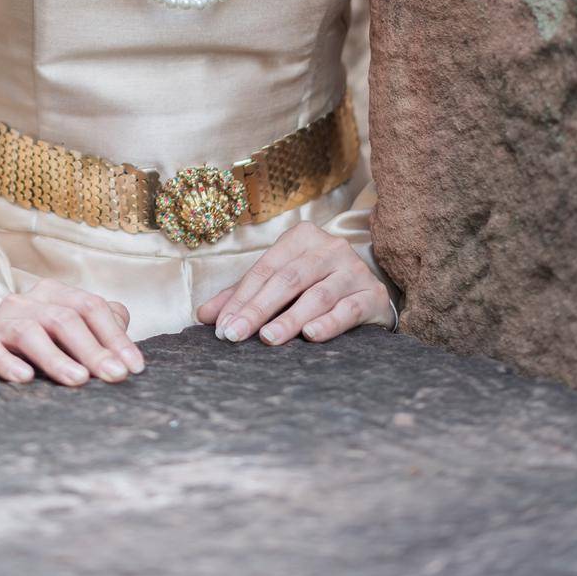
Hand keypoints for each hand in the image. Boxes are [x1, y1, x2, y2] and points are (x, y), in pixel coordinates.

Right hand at [0, 278, 145, 385]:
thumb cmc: (37, 348)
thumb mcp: (69, 338)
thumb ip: (100, 334)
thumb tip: (127, 352)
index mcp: (54, 294)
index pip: (91, 307)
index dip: (115, 336)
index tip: (134, 368)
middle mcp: (26, 301)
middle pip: (65, 318)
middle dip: (93, 349)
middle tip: (114, 376)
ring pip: (30, 332)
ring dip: (56, 357)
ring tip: (78, 381)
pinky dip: (7, 363)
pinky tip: (24, 379)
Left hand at [194, 223, 396, 344]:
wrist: (368, 293)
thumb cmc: (315, 286)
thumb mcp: (279, 283)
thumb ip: (244, 296)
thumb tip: (204, 315)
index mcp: (302, 237)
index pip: (266, 269)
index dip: (242, 298)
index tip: (222, 326)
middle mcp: (330, 247)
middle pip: (287, 280)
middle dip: (258, 309)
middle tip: (236, 334)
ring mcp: (353, 270)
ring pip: (317, 295)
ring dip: (290, 319)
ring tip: (268, 338)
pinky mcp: (372, 294)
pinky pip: (348, 309)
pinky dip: (328, 323)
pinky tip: (310, 336)